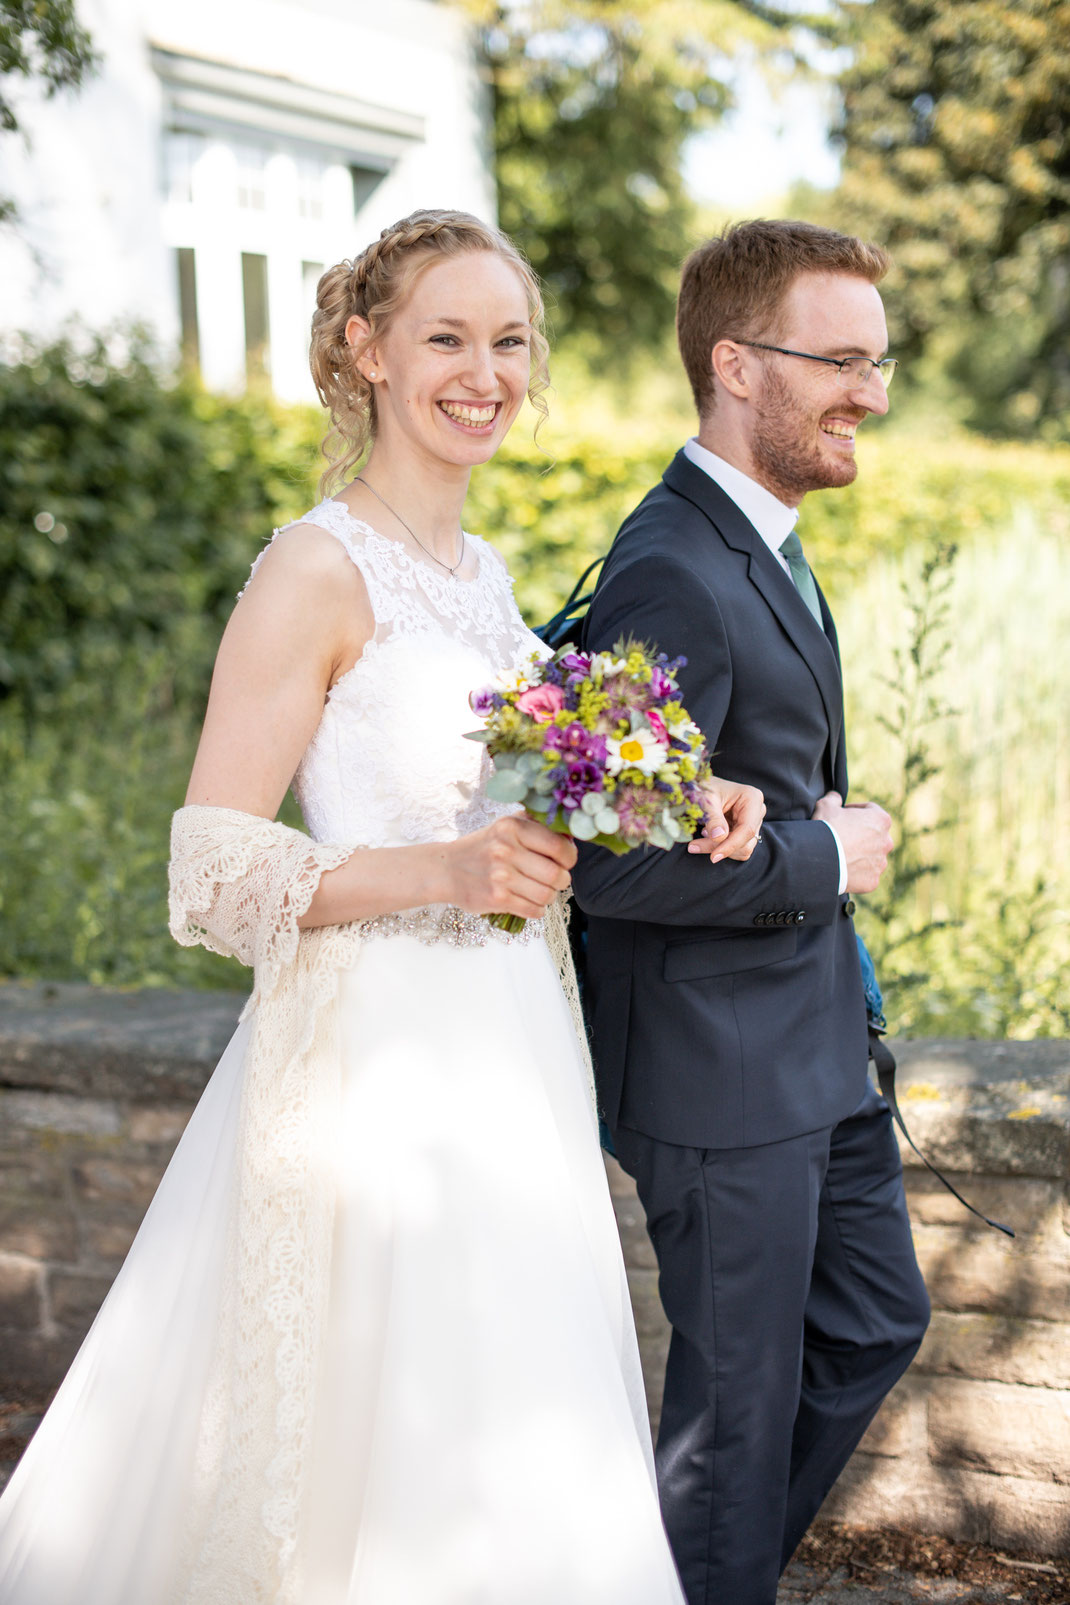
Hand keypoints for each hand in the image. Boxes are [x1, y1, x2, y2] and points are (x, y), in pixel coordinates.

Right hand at [445, 813, 577, 921]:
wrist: (447, 870)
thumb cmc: (482, 848)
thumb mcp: (505, 827)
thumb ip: (535, 826)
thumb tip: (570, 836)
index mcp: (512, 828)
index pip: (559, 846)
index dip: (569, 857)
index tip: (565, 860)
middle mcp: (506, 850)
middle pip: (556, 874)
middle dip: (562, 880)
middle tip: (556, 879)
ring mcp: (500, 876)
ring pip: (547, 895)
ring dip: (549, 896)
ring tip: (540, 891)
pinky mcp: (497, 899)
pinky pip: (533, 910)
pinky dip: (537, 910)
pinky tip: (530, 902)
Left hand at [687, 776, 765, 863]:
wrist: (698, 785)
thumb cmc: (701, 787)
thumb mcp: (704, 800)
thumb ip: (713, 818)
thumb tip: (719, 837)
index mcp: (752, 798)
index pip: (747, 829)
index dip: (730, 846)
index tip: (713, 857)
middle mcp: (757, 810)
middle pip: (745, 841)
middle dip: (720, 847)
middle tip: (694, 846)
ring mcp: (753, 821)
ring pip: (742, 848)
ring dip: (719, 848)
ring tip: (700, 837)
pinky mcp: (745, 830)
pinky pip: (737, 848)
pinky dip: (721, 847)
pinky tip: (708, 835)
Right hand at [812, 790, 892, 893]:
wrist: (818, 859)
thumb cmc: (826, 829)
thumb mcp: (825, 805)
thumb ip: (833, 798)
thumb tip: (835, 797)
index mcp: (881, 820)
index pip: (871, 810)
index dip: (855, 810)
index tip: (843, 814)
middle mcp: (886, 841)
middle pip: (874, 835)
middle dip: (861, 835)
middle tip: (841, 836)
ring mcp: (880, 863)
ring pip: (872, 857)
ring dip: (860, 855)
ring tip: (840, 855)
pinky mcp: (872, 881)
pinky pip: (865, 875)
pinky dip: (856, 873)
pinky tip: (841, 869)